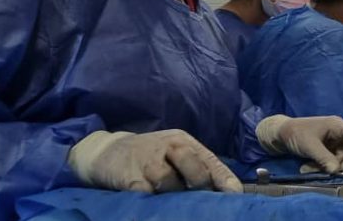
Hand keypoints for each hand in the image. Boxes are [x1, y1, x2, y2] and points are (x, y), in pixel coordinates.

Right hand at [67, 130, 241, 192]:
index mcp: (183, 141)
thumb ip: (196, 167)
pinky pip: (147, 193)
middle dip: (201, 187)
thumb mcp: (174, 153)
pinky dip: (153, 200)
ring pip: (170, 182)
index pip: (210, 161)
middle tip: (200, 200)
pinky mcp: (129, 178)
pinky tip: (154, 201)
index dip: (225, 180)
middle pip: (194, 168)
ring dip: (174, 195)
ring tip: (172, 200)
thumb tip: (224, 191)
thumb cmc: (148, 155)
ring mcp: (148, 162)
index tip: (235, 195)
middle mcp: (168, 147)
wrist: (107, 152)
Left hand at [256, 115, 342, 172]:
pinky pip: (329, 160)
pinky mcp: (325, 149)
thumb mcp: (310, 146)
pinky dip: (321, 166)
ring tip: (309, 169)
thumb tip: (337, 171)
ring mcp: (331, 141)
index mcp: (337, 126)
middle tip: (333, 172)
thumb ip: (324, 158)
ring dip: (328, 166)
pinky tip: (307, 168)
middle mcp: (337, 132)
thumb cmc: (295, 134)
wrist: (278, 134)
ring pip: (339, 158)